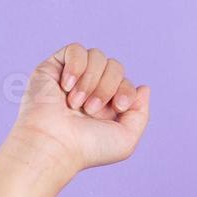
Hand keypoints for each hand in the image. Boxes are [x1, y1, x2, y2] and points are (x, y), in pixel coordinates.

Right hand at [6, 43, 151, 179]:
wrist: (55, 144)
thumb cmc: (88, 147)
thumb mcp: (126, 138)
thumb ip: (140, 114)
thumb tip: (144, 87)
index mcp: (106, 104)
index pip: (127, 82)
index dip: (127, 90)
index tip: (119, 107)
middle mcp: (90, 89)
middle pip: (115, 66)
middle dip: (108, 86)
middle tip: (91, 110)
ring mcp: (72, 77)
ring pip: (97, 56)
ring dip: (91, 81)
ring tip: (76, 103)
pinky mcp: (53, 68)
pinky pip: (75, 49)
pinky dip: (76, 66)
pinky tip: (67, 86)